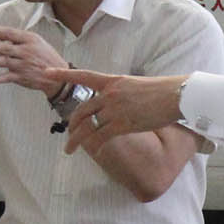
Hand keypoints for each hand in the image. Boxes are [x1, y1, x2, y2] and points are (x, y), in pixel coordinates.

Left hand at [0, 22, 68, 89]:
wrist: (58, 75)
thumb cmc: (45, 56)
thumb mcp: (37, 42)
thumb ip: (19, 38)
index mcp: (30, 40)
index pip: (10, 34)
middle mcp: (26, 52)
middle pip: (5, 48)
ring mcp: (24, 65)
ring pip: (4, 62)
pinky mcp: (22, 77)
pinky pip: (8, 78)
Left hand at [50, 68, 189, 153]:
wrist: (176, 95)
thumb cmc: (162, 91)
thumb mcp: (136, 86)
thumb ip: (121, 93)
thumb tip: (115, 104)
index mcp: (112, 81)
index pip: (83, 76)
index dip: (63, 74)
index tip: (47, 72)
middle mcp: (110, 94)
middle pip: (81, 110)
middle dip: (71, 124)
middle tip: (68, 134)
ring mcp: (115, 109)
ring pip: (87, 126)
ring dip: (75, 140)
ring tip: (68, 149)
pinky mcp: (123, 124)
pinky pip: (100, 137)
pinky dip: (93, 145)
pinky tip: (91, 151)